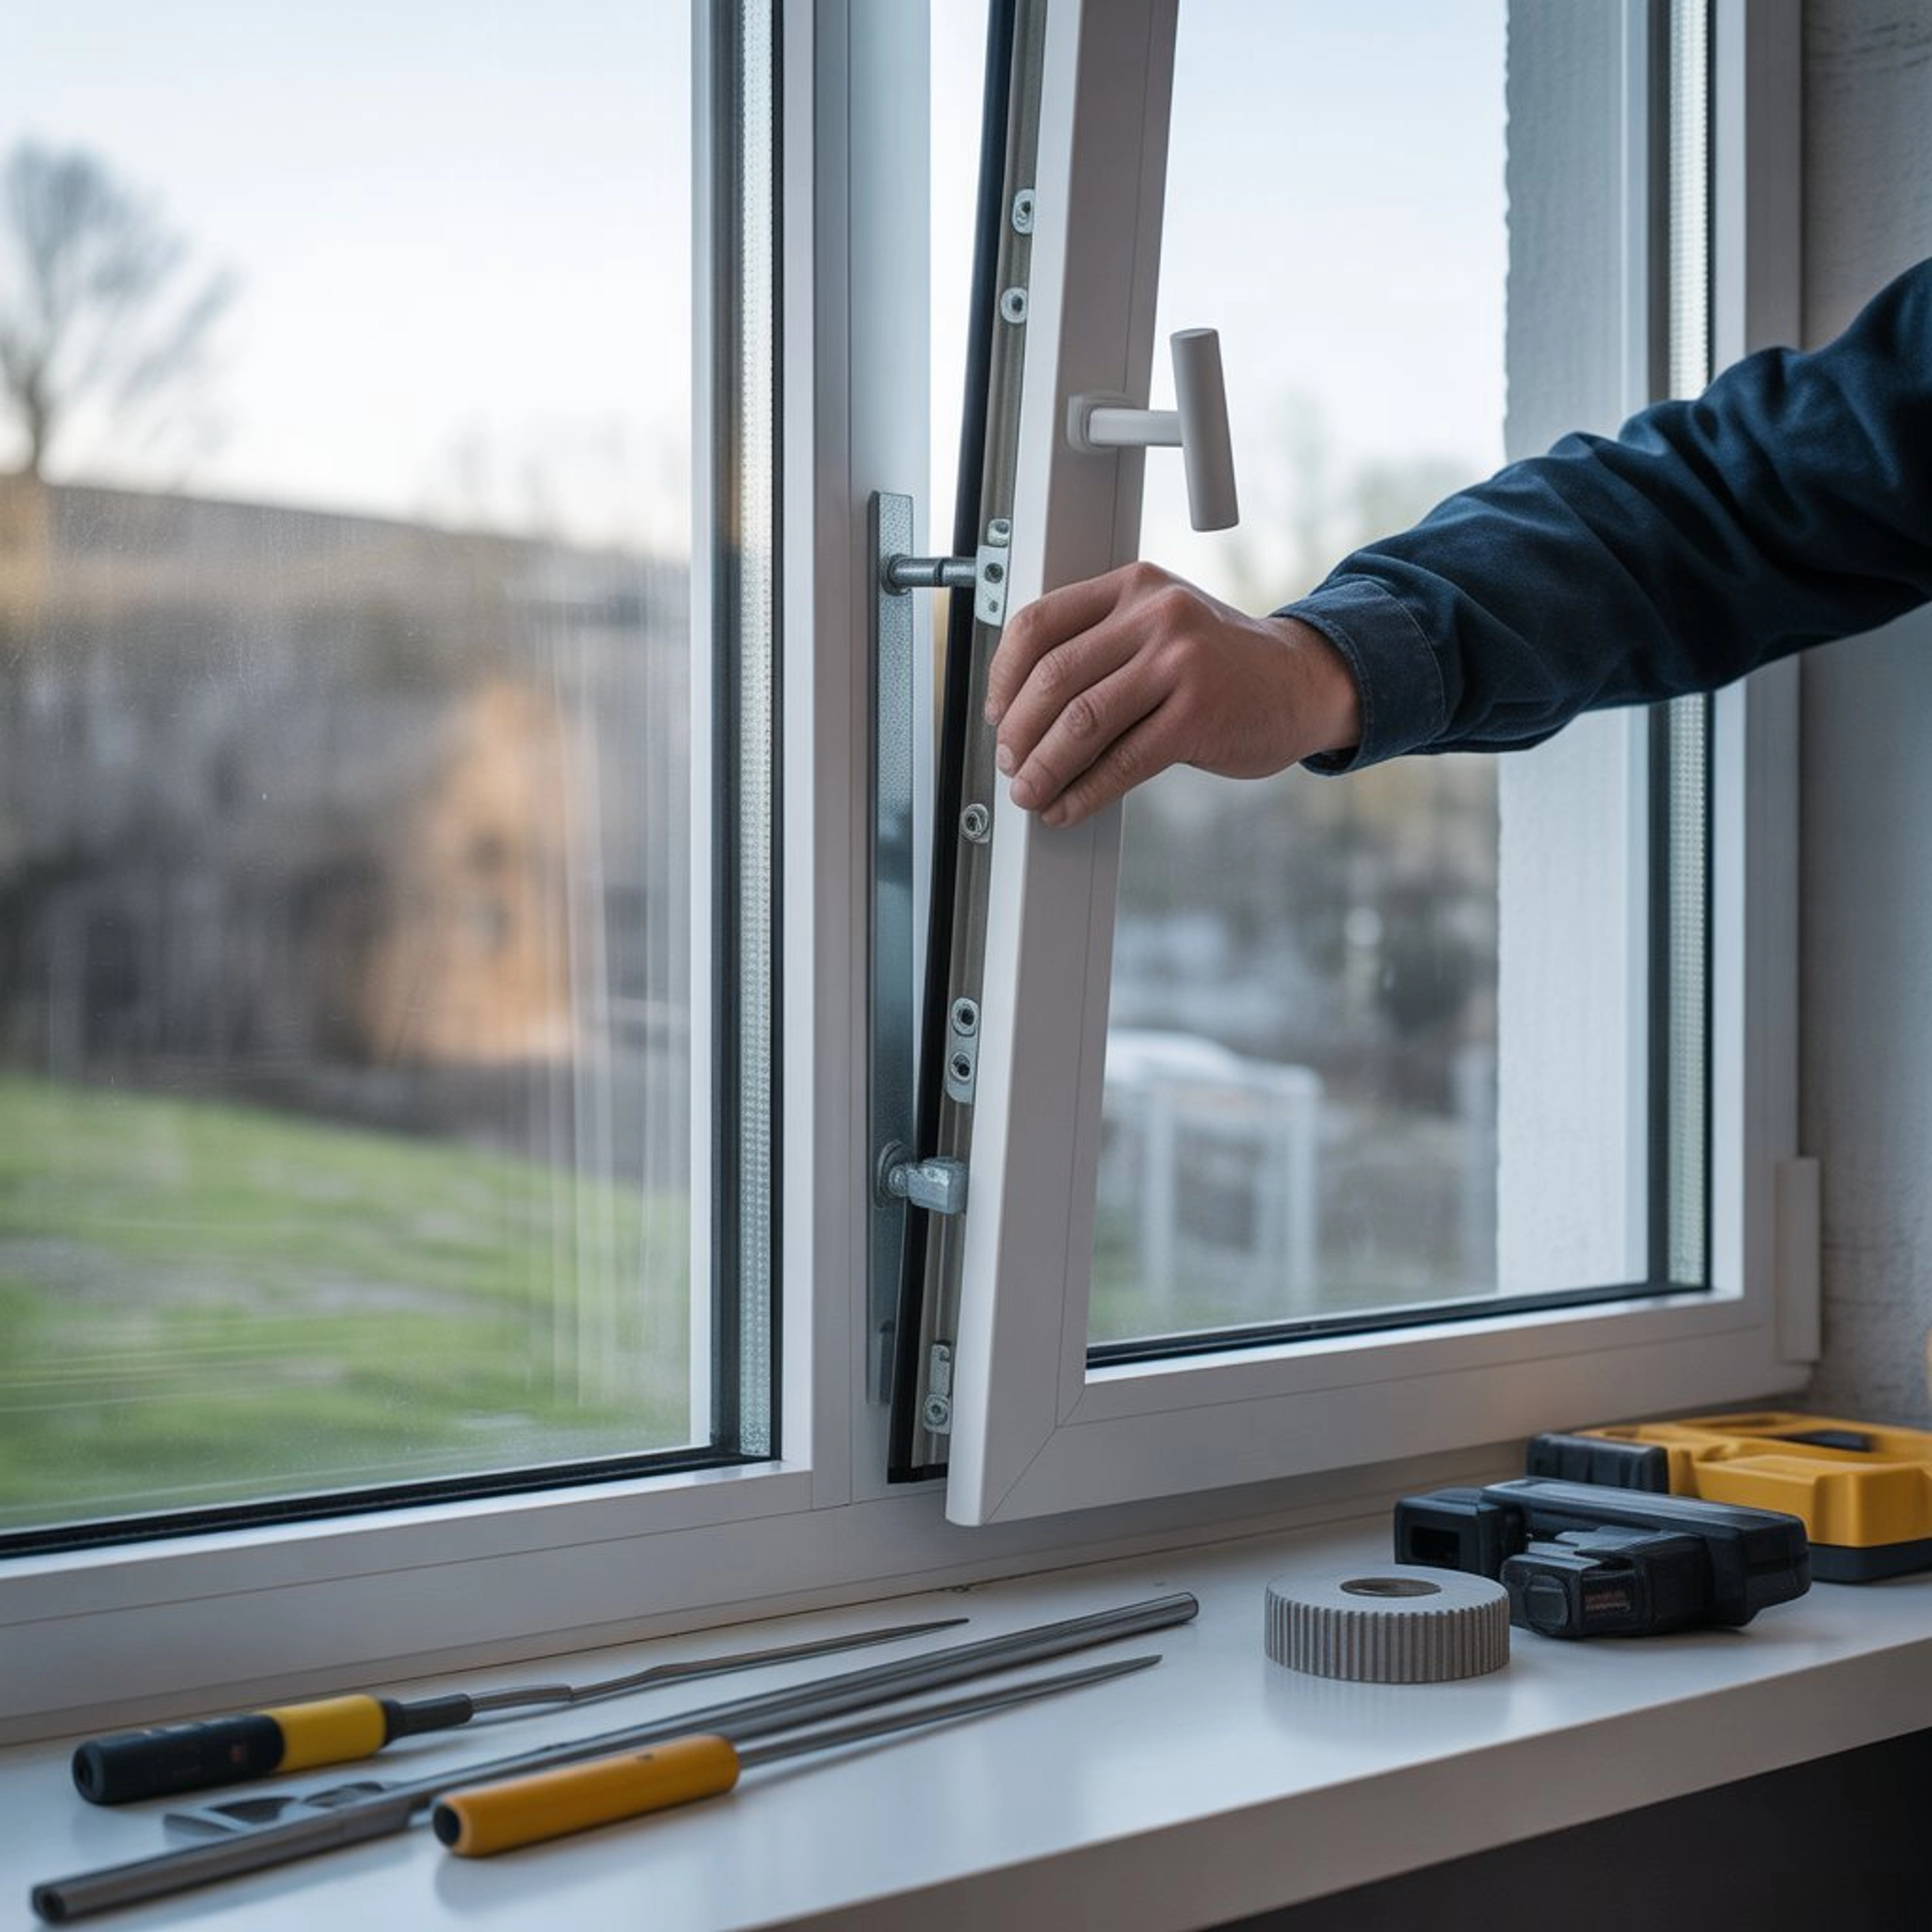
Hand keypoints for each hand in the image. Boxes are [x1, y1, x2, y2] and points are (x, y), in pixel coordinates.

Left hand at [983, 562, 1361, 827]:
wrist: (1301, 681)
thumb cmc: (1219, 663)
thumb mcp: (1160, 627)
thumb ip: (1101, 646)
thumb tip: (1021, 710)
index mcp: (1133, 586)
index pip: (1039, 623)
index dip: (1004, 677)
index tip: (996, 713)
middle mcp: (1155, 615)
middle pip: (1054, 677)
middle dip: (1019, 731)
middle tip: (1010, 764)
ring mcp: (1179, 663)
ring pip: (1082, 721)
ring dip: (1045, 768)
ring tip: (1030, 793)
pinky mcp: (1197, 715)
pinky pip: (1122, 761)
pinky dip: (1085, 792)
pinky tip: (1068, 808)